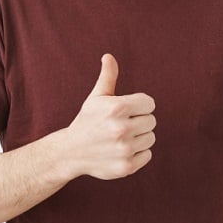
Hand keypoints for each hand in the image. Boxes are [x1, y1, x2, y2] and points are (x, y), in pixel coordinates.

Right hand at [64, 53, 156, 179]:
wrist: (70, 153)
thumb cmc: (87, 121)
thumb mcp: (96, 98)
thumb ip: (107, 77)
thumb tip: (108, 56)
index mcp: (117, 108)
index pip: (149, 104)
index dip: (139, 106)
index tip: (126, 111)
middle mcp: (121, 129)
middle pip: (151, 121)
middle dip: (139, 121)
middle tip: (121, 125)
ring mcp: (124, 149)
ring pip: (151, 138)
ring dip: (139, 137)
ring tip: (120, 138)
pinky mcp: (126, 166)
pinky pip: (147, 155)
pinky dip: (138, 153)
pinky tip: (121, 150)